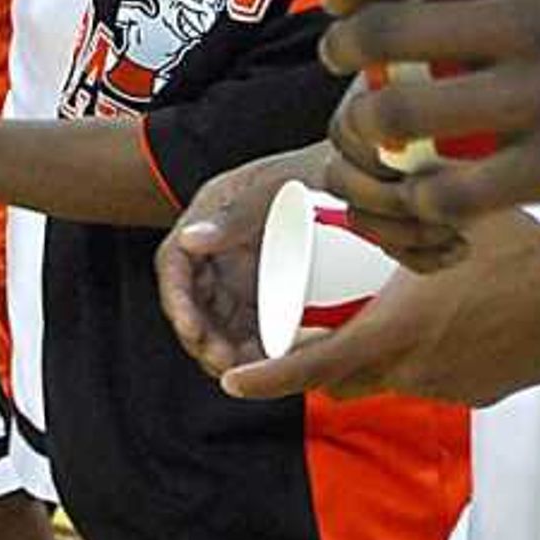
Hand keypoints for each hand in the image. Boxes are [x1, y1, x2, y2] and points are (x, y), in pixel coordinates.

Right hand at [153, 150, 323, 376]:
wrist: (364, 177)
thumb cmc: (322, 169)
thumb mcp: (280, 185)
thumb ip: (238, 210)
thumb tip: (189, 239)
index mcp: (212, 212)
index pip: (174, 261)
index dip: (176, 299)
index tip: (192, 330)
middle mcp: (221, 244)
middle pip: (192, 300)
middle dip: (200, 336)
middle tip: (223, 362)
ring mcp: (244, 268)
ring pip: (219, 319)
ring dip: (222, 348)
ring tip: (243, 371)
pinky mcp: (270, 288)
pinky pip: (251, 325)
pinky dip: (253, 348)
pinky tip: (268, 366)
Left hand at [215, 224, 539, 407]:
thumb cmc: (521, 244)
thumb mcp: (446, 217)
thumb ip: (396, 209)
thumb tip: (361, 181)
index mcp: (395, 333)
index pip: (313, 369)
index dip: (268, 378)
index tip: (233, 381)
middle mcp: (416, 372)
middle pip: (349, 380)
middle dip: (324, 361)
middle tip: (311, 329)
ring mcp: (452, 388)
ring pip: (398, 376)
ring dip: (388, 349)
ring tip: (411, 302)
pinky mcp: (484, 393)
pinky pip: (442, 377)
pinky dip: (434, 353)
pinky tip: (464, 313)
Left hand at [321, 0, 539, 226]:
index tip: (336, 1)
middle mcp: (537, 18)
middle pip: (392, 31)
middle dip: (346, 55)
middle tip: (341, 72)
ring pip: (410, 111)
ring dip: (374, 132)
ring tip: (376, 145)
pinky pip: (463, 189)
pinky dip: (429, 200)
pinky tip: (431, 204)